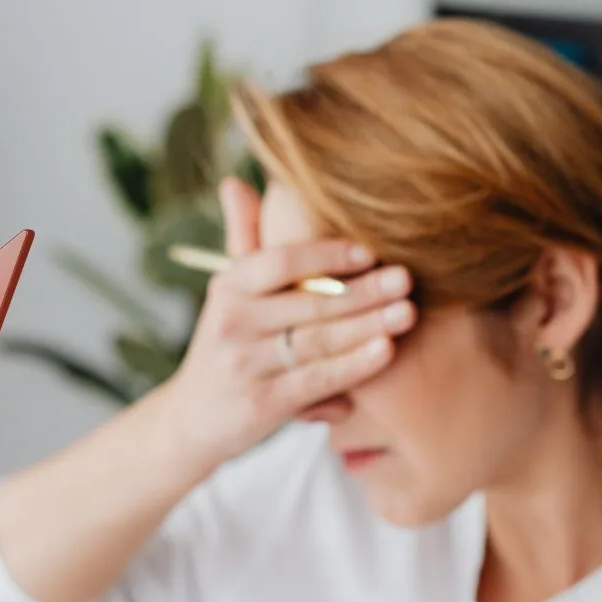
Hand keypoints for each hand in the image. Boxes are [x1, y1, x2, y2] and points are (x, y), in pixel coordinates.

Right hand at [163, 177, 414, 464]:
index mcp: (229, 286)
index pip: (277, 262)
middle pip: (307, 302)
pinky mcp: (262, 404)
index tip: (369, 251)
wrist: (194, 418)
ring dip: (367, 325)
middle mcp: (233, 322)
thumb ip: (243, 240)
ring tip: (407, 312)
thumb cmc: (228, 345)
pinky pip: (317, 380)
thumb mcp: (227, 292)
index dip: (324, 255)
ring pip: (318, 341)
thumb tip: (235, 182)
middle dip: (362, 291)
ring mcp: (246, 365)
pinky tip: (386, 351)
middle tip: (406, 279)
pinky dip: (354, 366)